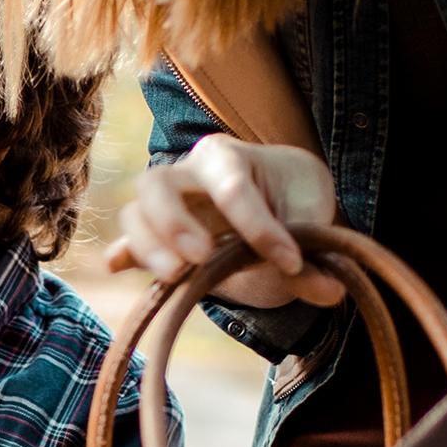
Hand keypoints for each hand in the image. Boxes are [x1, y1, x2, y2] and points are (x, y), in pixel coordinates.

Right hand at [106, 137, 343, 310]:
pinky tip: (116, 266)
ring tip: (175, 277)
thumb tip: (330, 290)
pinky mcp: (159, 238)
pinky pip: (128, 242)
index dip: (261, 229)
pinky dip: (123, 255)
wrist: (279, 199)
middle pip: (157, 185)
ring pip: (135, 213)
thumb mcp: (312, 218)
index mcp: (228, 156)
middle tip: (202, 258)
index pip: (233, 188)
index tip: (292, 263)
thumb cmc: (293, 197)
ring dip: (148, 246)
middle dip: (174, 223)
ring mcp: (167, 206)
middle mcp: (187, 174)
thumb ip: (317, 256)